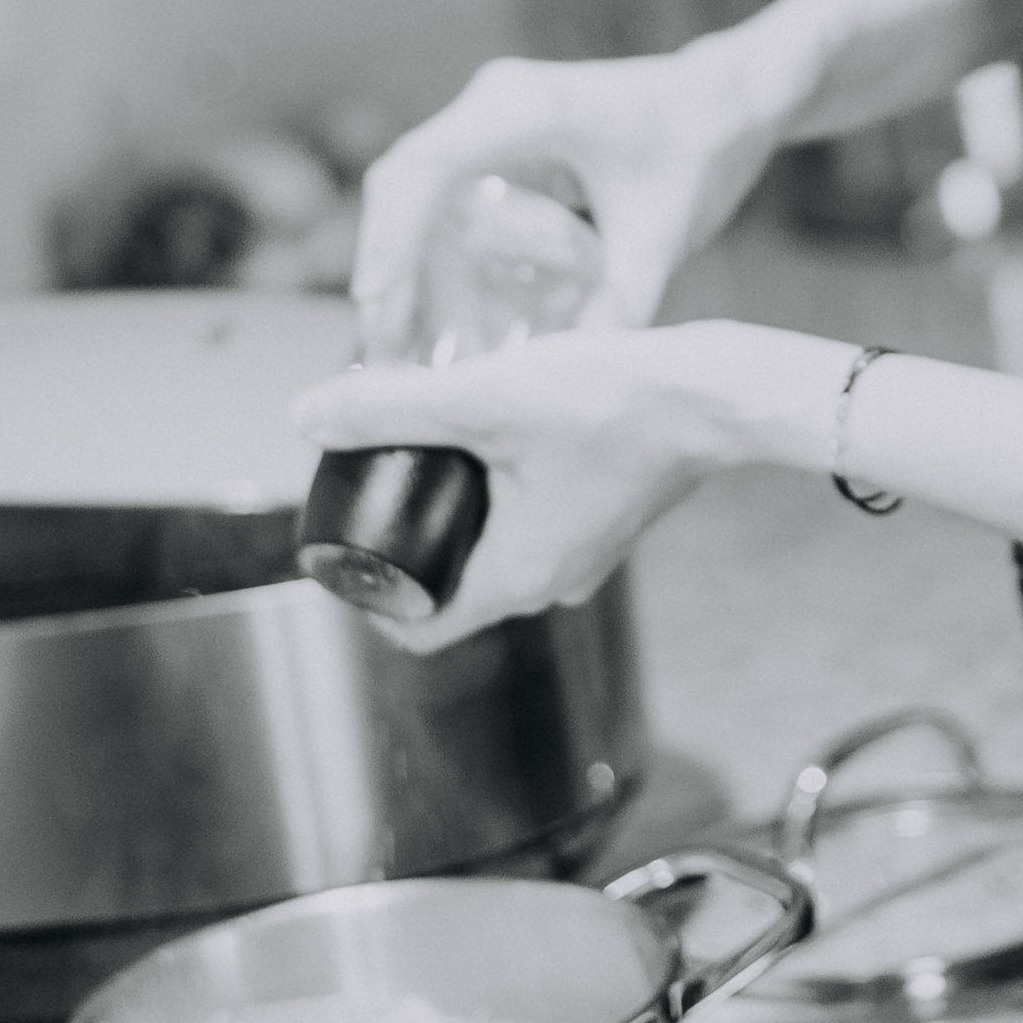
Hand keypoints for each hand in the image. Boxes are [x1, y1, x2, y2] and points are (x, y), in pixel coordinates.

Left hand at [289, 320, 837, 648]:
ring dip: (457, 509)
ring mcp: (586, 552)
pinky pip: (533, 520)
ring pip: (494, 548)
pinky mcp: (608, 516)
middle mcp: (554, 581)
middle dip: (409, 537)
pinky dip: (501, 490)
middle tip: (375, 478)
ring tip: (428, 447)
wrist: (717, 392)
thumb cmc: (613, 403)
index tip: (342, 543)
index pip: (417, 629)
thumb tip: (305, 417)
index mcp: (518, 578)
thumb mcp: (483, 399)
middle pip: (452, 584)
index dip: (367, 597)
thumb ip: (391, 408)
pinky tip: (493, 431)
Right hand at [350, 37, 791, 362]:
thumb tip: (568, 378)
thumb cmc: (701, 145)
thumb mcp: (664, 232)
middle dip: (390, 271)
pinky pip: (450, 209)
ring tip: (405, 357)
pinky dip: (443, 266)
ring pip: (421, 205)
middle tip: (381, 357)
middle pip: (405, 188)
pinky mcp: (498, 153)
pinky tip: (446, 326)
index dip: (390, 236)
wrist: (726, 101)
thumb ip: (621, 302)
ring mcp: (490, 127)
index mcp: (526, 106)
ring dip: (412, 276)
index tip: (375, 304)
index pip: (426, 166)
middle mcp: (492, 107)